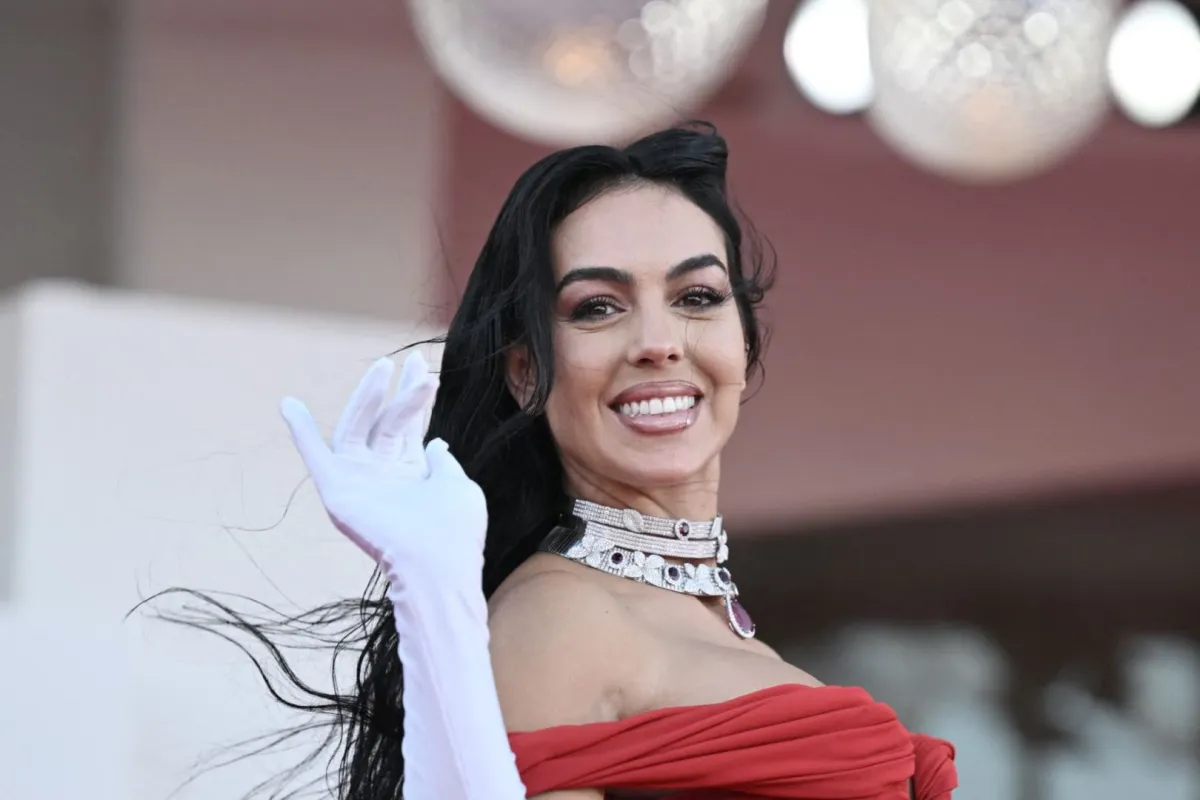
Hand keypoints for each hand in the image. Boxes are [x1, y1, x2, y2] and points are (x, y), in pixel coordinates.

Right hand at [279, 352, 486, 579]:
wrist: (436, 563)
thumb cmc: (454, 530)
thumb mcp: (457, 486)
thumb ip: (442, 463)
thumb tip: (435, 443)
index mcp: (413, 473)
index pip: (410, 427)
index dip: (415, 397)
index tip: (423, 370)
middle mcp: (383, 474)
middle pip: (386, 421)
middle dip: (395, 390)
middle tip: (405, 359)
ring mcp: (359, 480)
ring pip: (359, 427)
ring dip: (367, 397)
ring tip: (382, 368)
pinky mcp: (337, 490)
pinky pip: (315, 456)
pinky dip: (301, 431)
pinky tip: (289, 404)